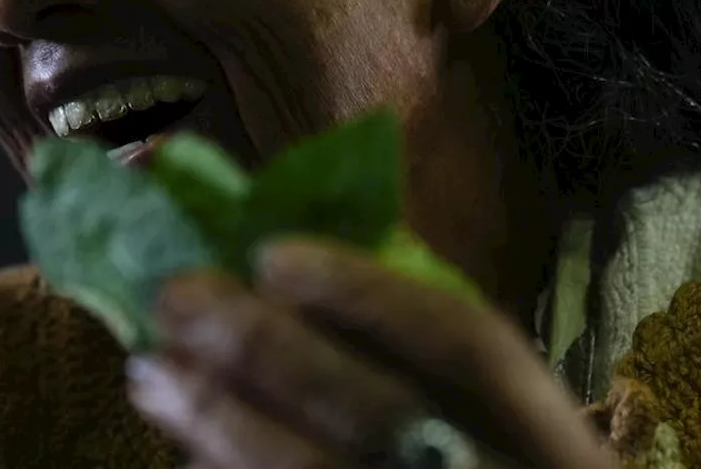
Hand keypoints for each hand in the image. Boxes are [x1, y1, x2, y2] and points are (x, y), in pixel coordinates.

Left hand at [126, 237, 615, 468]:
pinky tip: (185, 442)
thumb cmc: (487, 458)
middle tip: (176, 294)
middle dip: (266, 350)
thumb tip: (291, 253)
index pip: (467, 345)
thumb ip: (414, 340)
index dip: (367, 294)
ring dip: (221, 419)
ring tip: (151, 366)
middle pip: (374, 415)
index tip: (270, 254)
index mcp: (548, 430)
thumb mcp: (491, 408)